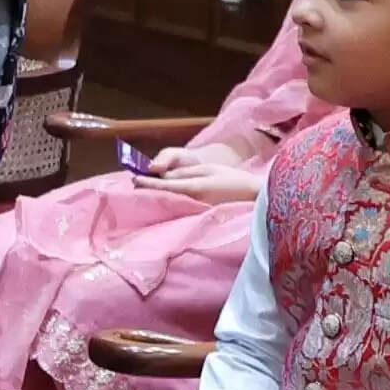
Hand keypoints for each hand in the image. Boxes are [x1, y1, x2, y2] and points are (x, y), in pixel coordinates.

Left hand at [139, 158, 263, 204]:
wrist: (255, 197)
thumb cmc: (232, 179)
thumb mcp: (207, 170)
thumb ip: (184, 173)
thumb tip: (163, 176)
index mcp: (193, 189)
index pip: (163, 187)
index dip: (147, 183)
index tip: (134, 178)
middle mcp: (192, 204)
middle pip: (163, 198)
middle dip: (148, 192)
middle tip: (135, 184)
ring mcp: (195, 214)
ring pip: (169, 206)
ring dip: (157, 199)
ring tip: (144, 191)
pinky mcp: (198, 219)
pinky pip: (179, 211)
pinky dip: (169, 205)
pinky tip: (163, 201)